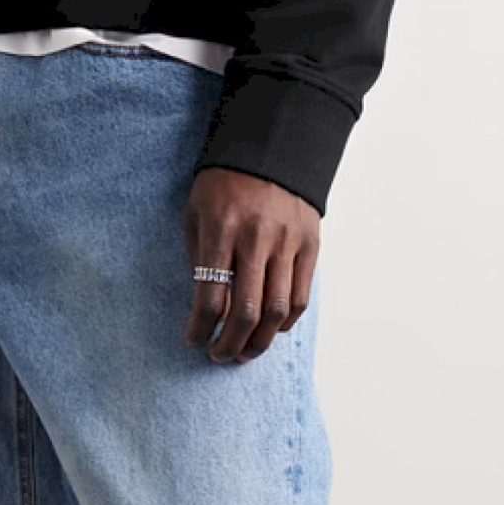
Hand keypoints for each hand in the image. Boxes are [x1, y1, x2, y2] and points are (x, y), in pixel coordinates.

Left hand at [183, 168, 319, 363]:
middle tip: (219, 356)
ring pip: (277, 311)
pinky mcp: (310, 245)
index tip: (193, 339)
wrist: (271, 149)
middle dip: (229, 344)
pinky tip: (269, 329)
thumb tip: (204, 308)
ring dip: (259, 341)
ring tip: (245, 352)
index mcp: (221, 230)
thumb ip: (198, 259)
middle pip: (245, 311)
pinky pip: (301, 297)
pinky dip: (285, 322)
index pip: (210, 296)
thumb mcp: (196, 213)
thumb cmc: (224, 183)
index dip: (200, 328)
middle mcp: (257, 239)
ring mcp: (288, 243)